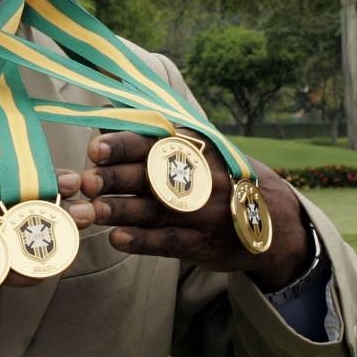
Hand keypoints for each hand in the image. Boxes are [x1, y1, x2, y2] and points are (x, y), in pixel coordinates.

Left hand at [80, 131, 310, 289]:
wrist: (272, 216)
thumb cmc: (215, 172)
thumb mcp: (194, 144)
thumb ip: (149, 133)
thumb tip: (102, 112)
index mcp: (190, 146)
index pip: (152, 143)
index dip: (122, 145)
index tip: (94, 149)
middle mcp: (197, 177)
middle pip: (149, 176)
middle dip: (115, 178)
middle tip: (85, 182)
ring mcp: (203, 212)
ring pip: (154, 210)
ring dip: (119, 211)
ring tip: (89, 212)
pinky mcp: (205, 244)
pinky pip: (170, 241)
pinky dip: (143, 241)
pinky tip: (117, 239)